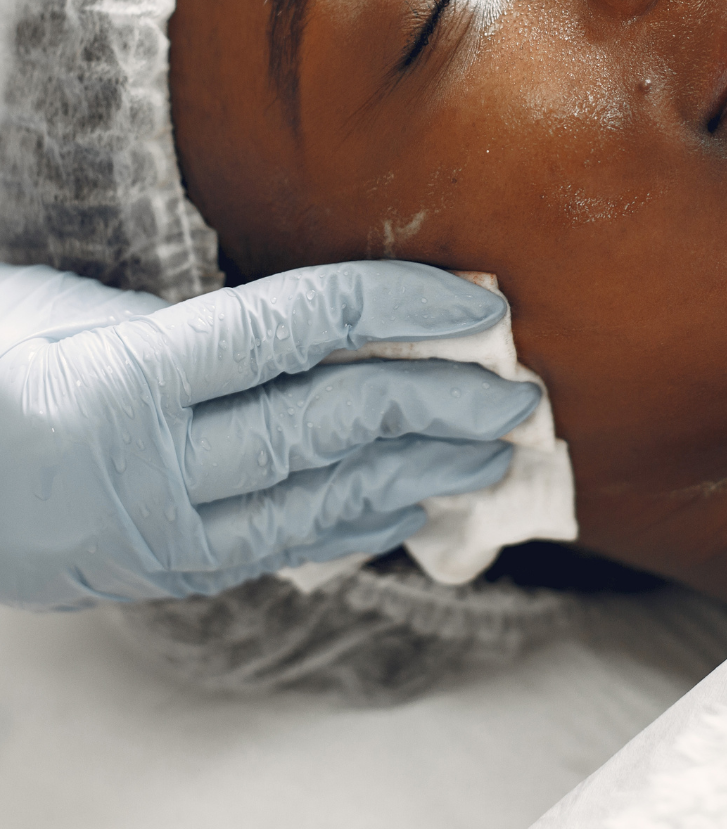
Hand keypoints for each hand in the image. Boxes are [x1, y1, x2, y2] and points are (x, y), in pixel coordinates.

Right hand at [0, 261, 538, 608]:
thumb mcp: (66, 311)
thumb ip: (188, 322)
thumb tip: (303, 328)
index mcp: (132, 376)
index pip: (303, 326)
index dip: (399, 305)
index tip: (471, 299)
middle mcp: (158, 463)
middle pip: (335, 420)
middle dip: (438, 403)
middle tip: (516, 392)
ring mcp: (165, 532)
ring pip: (324, 497)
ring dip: (420, 473)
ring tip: (493, 456)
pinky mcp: (164, 571)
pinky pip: (283, 547)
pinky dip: (357, 523)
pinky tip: (412, 508)